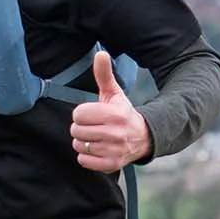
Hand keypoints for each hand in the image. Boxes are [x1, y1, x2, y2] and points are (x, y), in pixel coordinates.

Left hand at [70, 52, 151, 172]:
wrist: (143, 138)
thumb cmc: (122, 113)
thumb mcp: (114, 94)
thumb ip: (104, 75)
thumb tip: (100, 53)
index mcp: (115, 114)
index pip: (78, 114)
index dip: (82, 113)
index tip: (92, 114)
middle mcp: (115, 133)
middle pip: (76, 130)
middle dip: (82, 127)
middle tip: (94, 126)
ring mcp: (114, 150)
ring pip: (79, 145)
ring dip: (84, 141)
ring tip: (96, 137)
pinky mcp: (112, 165)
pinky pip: (83, 161)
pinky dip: (87, 156)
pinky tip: (98, 149)